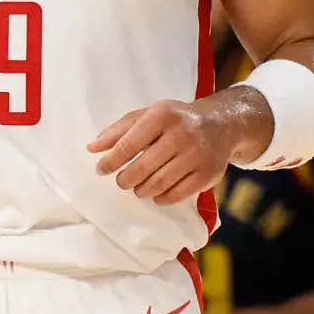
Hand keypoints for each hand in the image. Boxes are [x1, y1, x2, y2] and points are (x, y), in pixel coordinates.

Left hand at [89, 96, 249, 203]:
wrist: (221, 124)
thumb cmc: (174, 120)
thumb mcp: (147, 115)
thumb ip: (118, 131)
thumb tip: (91, 148)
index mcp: (162, 116)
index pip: (129, 144)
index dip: (111, 161)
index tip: (100, 169)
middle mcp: (182, 134)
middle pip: (142, 168)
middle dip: (125, 179)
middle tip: (122, 181)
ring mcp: (197, 155)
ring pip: (159, 183)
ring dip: (141, 190)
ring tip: (138, 187)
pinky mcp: (208, 173)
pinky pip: (177, 194)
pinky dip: (161, 198)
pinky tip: (156, 193)